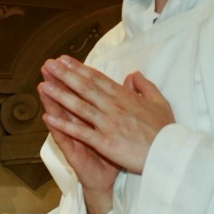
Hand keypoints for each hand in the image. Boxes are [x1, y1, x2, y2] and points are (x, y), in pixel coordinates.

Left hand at [39, 56, 173, 175]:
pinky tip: (49, 118)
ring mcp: (108, 123)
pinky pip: (80, 131)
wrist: (169, 152)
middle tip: (49, 64)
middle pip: (86, 87)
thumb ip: (145, 86)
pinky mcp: (104, 141)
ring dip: (60, 95)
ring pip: (80, 106)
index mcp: (125, 97)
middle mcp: (114, 106)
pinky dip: (64, 125)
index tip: (66, 60)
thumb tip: (132, 75)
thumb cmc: (165, 130)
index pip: (98, 79)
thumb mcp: (159, 102)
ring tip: (44, 84)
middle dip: (66, 75)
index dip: (80, 69)